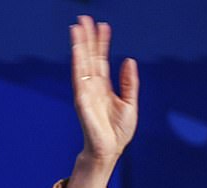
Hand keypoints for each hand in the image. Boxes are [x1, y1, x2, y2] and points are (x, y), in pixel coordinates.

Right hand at [65, 16, 138, 187]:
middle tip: (85, 18)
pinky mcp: (81, 99)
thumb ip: (129, 83)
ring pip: (82, 63)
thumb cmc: (118, 132)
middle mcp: (93, 87)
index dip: (102, 43)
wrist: (109, 150)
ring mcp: (86, 92)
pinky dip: (77, 62)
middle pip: (89, 57)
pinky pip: (78, 77)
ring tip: (77, 26)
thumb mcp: (130, 104)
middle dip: (87, 38)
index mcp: (104, 87)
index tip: (104, 26)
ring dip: (79, 45)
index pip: (101, 60)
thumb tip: (129, 61)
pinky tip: (76, 49)